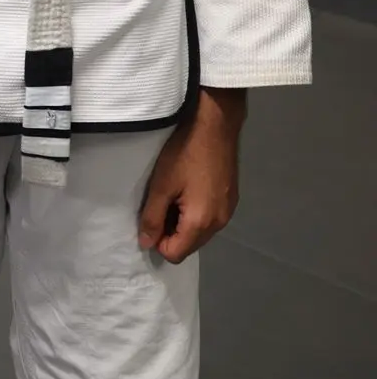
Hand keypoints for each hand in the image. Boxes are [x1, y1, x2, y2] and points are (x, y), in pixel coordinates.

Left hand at [138, 87, 244, 264]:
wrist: (216, 125)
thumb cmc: (185, 153)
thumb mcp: (161, 185)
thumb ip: (152, 218)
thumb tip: (146, 243)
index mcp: (201, 223)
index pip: (175, 254)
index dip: (158, 240)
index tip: (151, 217)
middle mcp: (219, 223)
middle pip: (189, 245)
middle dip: (171, 232)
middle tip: (160, 203)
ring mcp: (228, 211)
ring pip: (200, 233)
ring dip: (183, 222)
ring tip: (174, 194)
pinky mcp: (231, 199)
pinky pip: (210, 218)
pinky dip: (196, 212)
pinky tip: (189, 189)